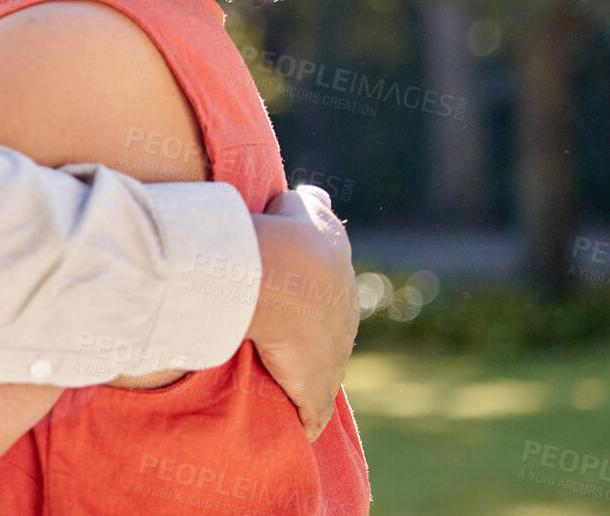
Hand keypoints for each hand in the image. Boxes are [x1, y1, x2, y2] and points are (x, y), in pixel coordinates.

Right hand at [245, 186, 356, 441]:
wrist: (288, 276)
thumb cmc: (289, 237)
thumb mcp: (301, 208)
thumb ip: (307, 203)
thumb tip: (314, 193)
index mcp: (339, 276)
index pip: (330, 290)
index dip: (311, 295)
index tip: (298, 301)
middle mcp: (345, 317)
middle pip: (329, 332)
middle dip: (310, 337)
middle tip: (280, 339)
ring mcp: (334, 357)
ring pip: (321, 369)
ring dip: (303, 375)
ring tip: (277, 378)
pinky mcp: (315, 390)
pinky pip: (311, 412)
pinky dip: (305, 419)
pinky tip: (299, 428)